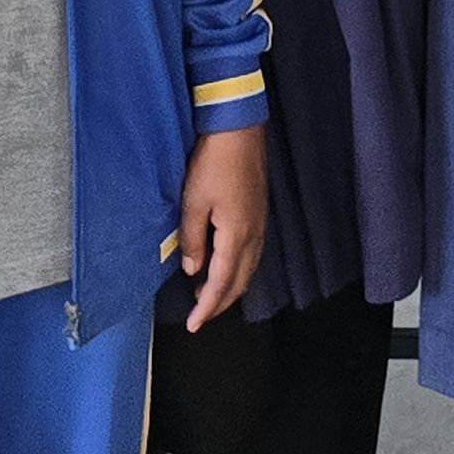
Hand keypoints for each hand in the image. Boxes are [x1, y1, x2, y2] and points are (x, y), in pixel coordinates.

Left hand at [176, 126, 268, 332]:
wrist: (238, 128)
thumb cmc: (213, 162)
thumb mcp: (194, 201)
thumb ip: (193, 239)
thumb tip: (193, 271)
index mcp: (236, 237)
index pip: (221, 283)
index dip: (207, 307)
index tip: (193, 325)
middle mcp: (254, 236)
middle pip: (240, 282)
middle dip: (220, 303)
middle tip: (200, 315)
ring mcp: (260, 224)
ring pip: (249, 270)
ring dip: (230, 287)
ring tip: (209, 296)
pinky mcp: (260, 213)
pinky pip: (253, 255)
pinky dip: (239, 270)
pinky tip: (226, 266)